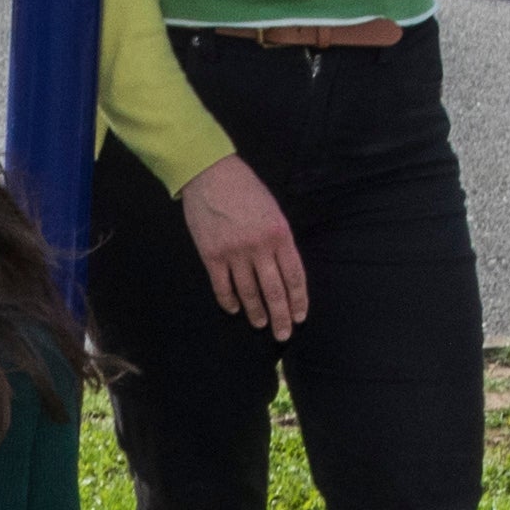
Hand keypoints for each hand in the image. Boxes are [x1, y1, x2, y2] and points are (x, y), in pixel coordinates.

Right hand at [178, 155, 306, 336]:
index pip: (294, 276)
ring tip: (260, 323)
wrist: (210, 174)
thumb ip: (279, 239)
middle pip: (274, 291)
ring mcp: (235, 253)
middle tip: (283, 335)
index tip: (299, 316)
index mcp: (280, 234)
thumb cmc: (245, 189)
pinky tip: (234, 309)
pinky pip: (223, 286)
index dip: (298, 300)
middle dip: (281, 317)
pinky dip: (229, 301)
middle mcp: (259, 247)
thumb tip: (284, 270)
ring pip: (249, 293)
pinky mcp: (212, 255)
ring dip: (256, 312)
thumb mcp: (273, 210)